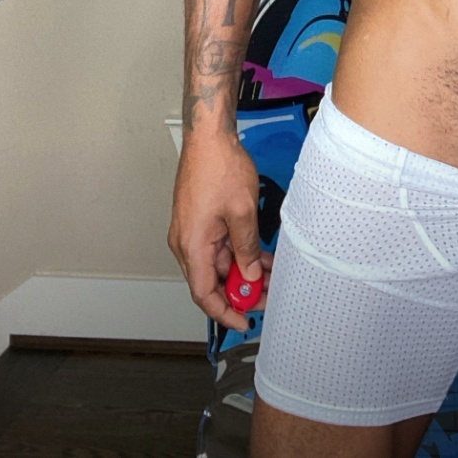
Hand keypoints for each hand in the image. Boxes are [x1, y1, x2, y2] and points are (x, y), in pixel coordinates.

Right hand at [167, 132, 272, 334]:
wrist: (209, 137)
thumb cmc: (219, 167)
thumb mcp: (242, 211)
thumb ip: (246, 248)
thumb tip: (251, 274)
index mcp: (192, 245)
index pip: (203, 294)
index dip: (224, 312)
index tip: (244, 320)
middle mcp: (187, 242)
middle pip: (211, 280)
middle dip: (240, 291)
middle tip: (268, 295)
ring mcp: (193, 231)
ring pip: (218, 263)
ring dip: (242, 270)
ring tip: (270, 274)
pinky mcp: (201, 220)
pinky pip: (219, 246)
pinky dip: (238, 252)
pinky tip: (260, 254)